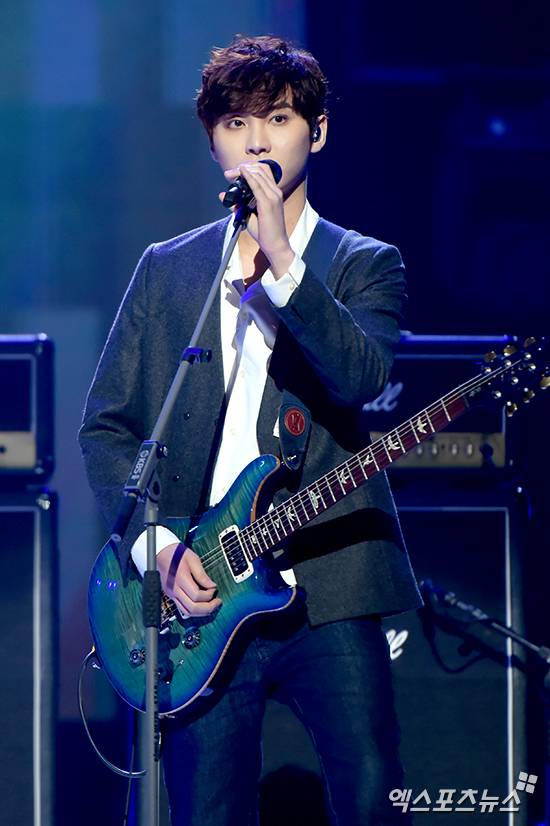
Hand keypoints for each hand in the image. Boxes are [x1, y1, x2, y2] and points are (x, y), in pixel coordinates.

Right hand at [157, 542, 220, 617]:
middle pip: (192, 608)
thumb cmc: (178, 555)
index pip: (196, 595)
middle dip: (208, 608)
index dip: (209, 595)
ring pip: (187, 612)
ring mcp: (171, 594)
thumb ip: (202, 575)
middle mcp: (174, 589)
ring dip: (202, 612)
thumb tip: (212, 586)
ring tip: (212, 606)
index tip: (215, 588)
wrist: (162, 554)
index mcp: (180, 579)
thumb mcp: (193, 559)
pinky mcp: (171, 596)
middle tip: (217, 602)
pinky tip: (202, 605)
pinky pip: (183, 609)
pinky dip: (194, 610)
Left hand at [220, 161, 293, 277]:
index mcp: (274, 193)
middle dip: (243, 167)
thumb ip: (237, 204)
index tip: (234, 172)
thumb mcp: (249, 215)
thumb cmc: (265, 232)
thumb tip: (223, 194)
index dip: (248, 167)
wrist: (276, 245)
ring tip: (231, 173)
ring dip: (243, 171)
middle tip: (229, 173)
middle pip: (260, 169)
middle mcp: (275, 192)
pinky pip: (257, 185)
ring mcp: (273, 197)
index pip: (263, 171)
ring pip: (258, 174)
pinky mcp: (268, 203)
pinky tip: (241, 173)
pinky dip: (248, 177)